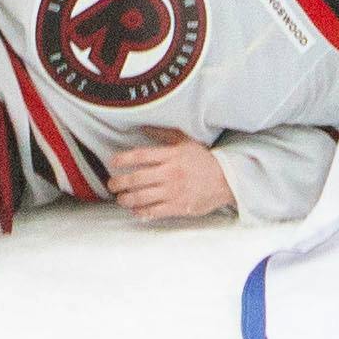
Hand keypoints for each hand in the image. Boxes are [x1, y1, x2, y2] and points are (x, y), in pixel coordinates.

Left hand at [106, 135, 236, 222]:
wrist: (227, 180)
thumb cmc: (204, 160)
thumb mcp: (185, 142)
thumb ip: (164, 134)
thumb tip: (143, 127)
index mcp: (171, 156)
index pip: (141, 156)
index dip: (123, 159)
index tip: (113, 162)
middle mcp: (170, 173)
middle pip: (137, 178)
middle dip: (119, 182)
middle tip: (111, 184)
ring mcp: (174, 192)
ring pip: (142, 197)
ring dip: (126, 199)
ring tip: (120, 198)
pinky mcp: (178, 207)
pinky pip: (154, 211)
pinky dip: (141, 211)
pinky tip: (135, 210)